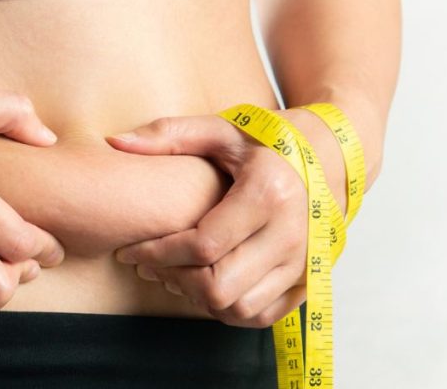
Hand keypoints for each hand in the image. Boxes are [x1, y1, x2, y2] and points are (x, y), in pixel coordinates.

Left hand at [107, 109, 319, 328]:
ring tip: (176, 272)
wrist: (331, 156)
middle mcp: (293, 233)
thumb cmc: (269, 140)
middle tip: (150, 264)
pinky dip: (227, 309)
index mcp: (269, 193)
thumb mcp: (221, 129)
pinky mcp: (309, 281)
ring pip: (238, 309)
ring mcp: (305, 262)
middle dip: (174, 279)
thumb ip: (168, 134)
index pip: (202, 246)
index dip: (158, 254)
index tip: (131, 250)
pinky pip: (260, 316)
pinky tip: (207, 281)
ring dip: (198, 298)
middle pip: (218, 287)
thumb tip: (115, 142)